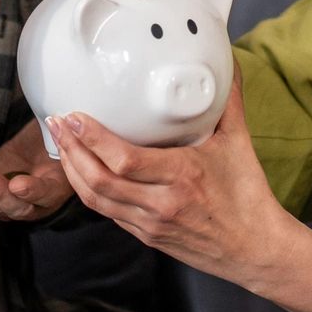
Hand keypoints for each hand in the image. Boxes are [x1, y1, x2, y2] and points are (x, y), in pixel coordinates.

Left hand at [0, 118, 74, 221]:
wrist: (41, 147)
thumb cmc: (52, 143)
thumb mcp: (58, 136)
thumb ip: (55, 134)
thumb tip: (54, 121)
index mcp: (59, 186)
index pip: (46, 194)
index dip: (31, 191)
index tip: (18, 184)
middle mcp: (37, 202)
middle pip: (16, 207)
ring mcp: (14, 203)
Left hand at [47, 71, 288, 285]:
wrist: (255, 250)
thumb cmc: (248, 196)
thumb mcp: (239, 142)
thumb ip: (228, 100)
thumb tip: (228, 61)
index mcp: (182, 176)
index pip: (124, 159)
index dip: (92, 138)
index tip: (75, 116)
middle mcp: (161, 203)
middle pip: (99, 180)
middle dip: (71, 150)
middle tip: (57, 122)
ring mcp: (150, 223)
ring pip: (97, 200)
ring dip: (73, 171)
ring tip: (62, 143)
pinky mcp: (146, 236)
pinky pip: (108, 212)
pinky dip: (89, 190)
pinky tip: (83, 170)